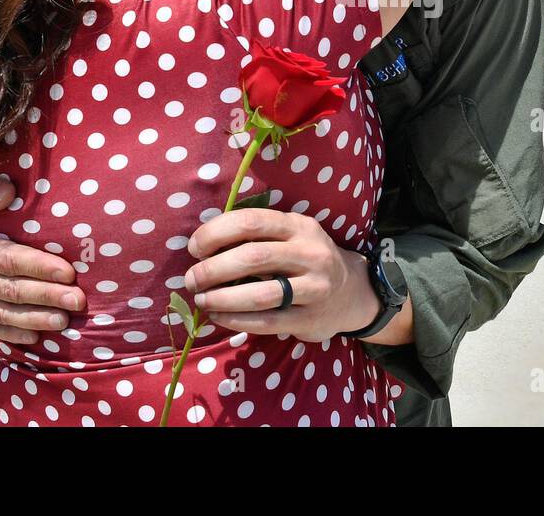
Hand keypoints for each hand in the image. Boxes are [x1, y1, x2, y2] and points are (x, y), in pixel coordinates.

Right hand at [0, 171, 85, 343]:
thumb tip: (9, 191)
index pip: (6, 261)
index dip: (37, 267)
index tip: (67, 271)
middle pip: (10, 291)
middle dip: (46, 296)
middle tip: (78, 300)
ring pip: (2, 313)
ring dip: (34, 319)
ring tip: (65, 321)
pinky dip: (10, 334)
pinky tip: (36, 337)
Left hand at [183, 208, 380, 341]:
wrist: (351, 292)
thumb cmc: (305, 259)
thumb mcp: (291, 235)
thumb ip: (257, 234)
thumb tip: (202, 243)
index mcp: (298, 226)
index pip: (251, 221)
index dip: (216, 233)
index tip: (195, 248)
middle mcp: (310, 253)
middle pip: (253, 257)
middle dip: (213, 269)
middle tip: (191, 280)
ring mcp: (314, 287)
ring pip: (260, 294)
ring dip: (222, 297)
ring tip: (201, 299)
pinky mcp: (310, 318)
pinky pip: (267, 321)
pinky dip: (236, 320)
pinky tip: (218, 316)